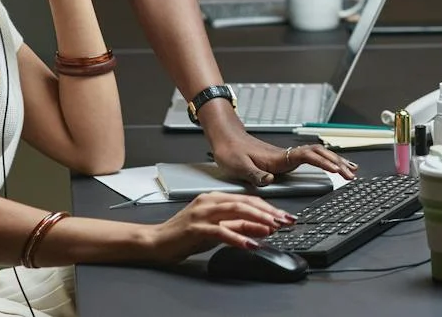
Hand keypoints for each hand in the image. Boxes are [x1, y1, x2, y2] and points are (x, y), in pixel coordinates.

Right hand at [144, 193, 292, 262]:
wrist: (156, 242)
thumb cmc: (185, 235)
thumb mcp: (217, 230)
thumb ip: (239, 227)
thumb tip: (264, 228)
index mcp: (216, 198)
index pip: (248, 199)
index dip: (268, 207)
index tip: (284, 216)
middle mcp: (210, 201)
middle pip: (245, 203)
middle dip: (268, 211)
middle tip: (285, 220)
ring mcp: (202, 213)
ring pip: (235, 211)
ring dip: (257, 220)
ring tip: (273, 227)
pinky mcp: (195, 227)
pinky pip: (221, 231)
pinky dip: (238, 237)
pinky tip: (251, 243)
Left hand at [209, 129, 358, 186]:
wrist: (225, 138)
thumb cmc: (230, 151)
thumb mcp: (238, 165)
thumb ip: (254, 174)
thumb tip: (269, 181)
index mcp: (278, 158)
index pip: (308, 156)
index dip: (323, 162)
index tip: (336, 169)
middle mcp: (285, 155)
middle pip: (319, 154)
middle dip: (337, 162)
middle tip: (352, 174)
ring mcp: (286, 156)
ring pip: (318, 155)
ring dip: (335, 161)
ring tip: (351, 169)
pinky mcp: (284, 159)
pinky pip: (311, 158)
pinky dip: (325, 161)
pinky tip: (330, 165)